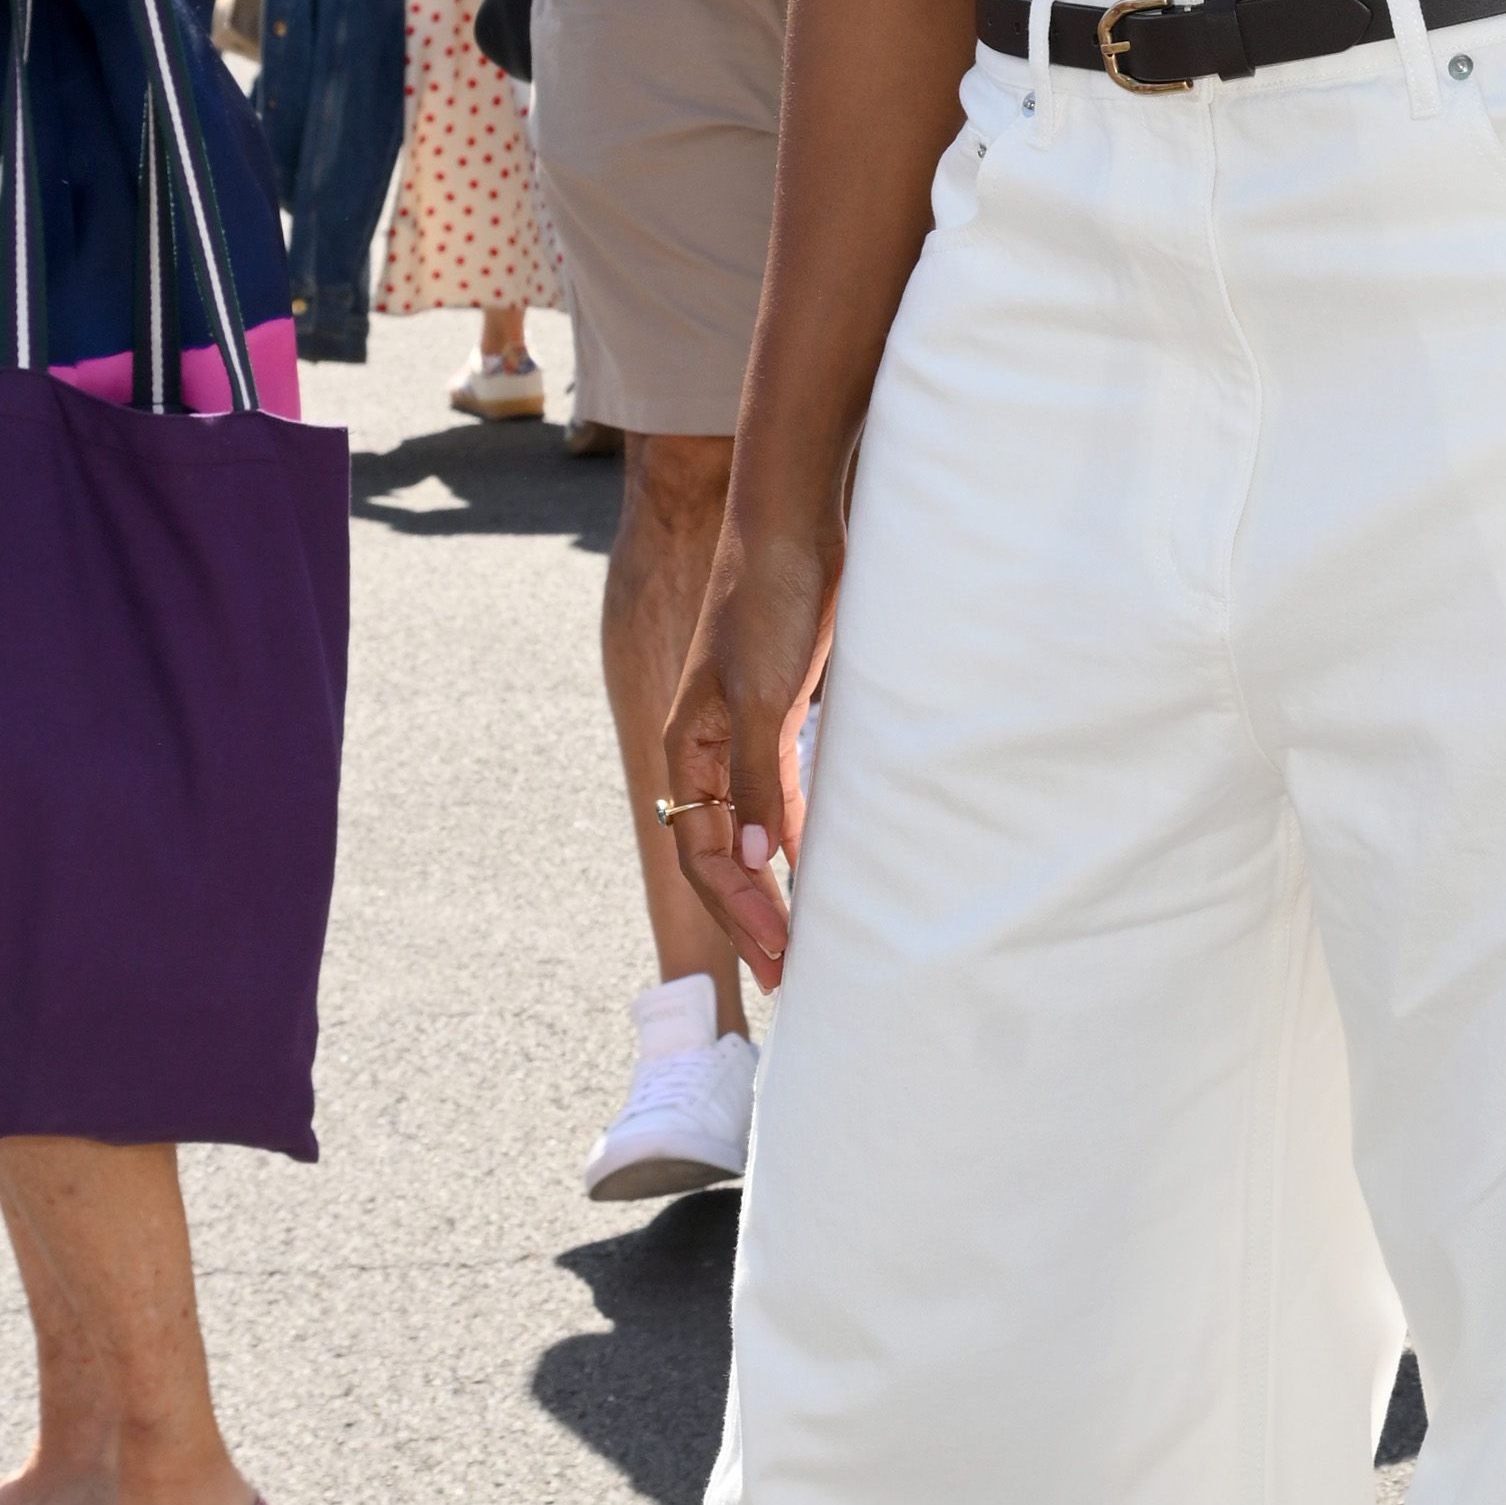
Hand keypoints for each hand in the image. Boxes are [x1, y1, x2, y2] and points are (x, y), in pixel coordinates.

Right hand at [663, 514, 838, 985]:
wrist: (794, 531)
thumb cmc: (767, 606)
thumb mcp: (761, 698)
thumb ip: (755, 781)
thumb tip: (749, 863)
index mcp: (687, 750)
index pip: (703, 854)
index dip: (739, 910)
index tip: (782, 956)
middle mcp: (707, 752)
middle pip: (719, 854)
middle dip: (750, 915)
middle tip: (788, 973)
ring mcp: (743, 736)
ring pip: (750, 830)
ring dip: (771, 884)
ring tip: (800, 936)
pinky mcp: (781, 717)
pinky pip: (780, 796)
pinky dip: (794, 836)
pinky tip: (818, 864)